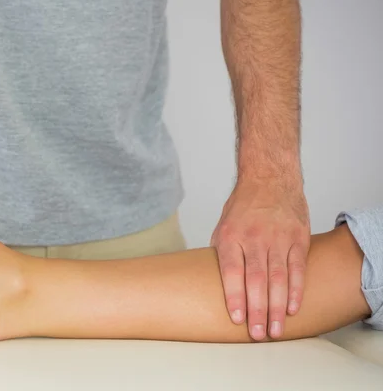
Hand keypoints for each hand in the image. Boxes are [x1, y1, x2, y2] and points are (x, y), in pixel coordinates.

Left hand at [211, 177, 309, 340]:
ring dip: (276, 307)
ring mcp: (278, 239)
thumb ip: (221, 253)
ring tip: (274, 330)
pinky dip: (296, 290)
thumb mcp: (222, 226)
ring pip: (278, 278)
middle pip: (256, 280)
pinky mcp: (297, 238)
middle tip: (257, 334)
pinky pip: (297, 269)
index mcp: (231, 237)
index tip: (236, 318)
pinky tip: (292, 308)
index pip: (231, 272)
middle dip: (257, 310)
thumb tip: (214, 282)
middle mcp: (254, 239)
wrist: (270, 178)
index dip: (234, 296)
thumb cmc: (243, 207)